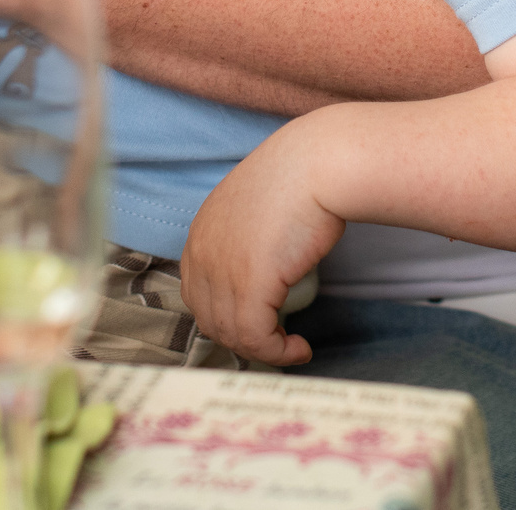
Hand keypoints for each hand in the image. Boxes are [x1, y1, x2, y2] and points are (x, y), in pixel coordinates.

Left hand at [179, 122, 346, 366]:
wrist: (317, 164)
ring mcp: (222, 271)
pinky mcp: (249, 286)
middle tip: (276, 340)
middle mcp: (202, 253)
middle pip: (210, 319)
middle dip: (243, 338)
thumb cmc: (300, 176)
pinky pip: (256, 338)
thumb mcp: (256, 207)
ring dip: (264, 350)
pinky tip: (301, 348)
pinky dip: (278, 352)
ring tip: (293, 347)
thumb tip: (265, 264)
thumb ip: (247, 236)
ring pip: (233, 334)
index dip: (226, 316)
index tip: (257, 323)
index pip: (197, 294)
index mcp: (201, 233)